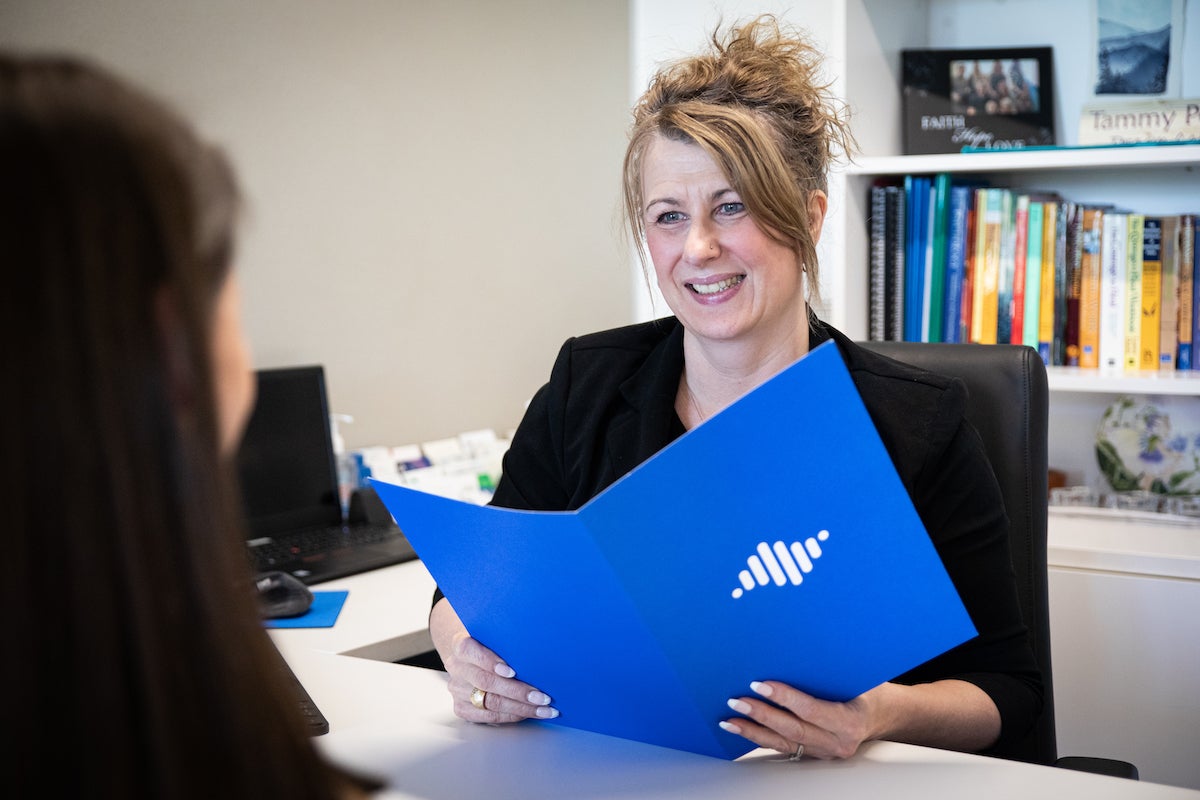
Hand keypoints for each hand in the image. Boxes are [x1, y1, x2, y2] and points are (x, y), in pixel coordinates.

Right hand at [429, 597, 558, 723]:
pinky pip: (488, 716)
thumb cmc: (492, 645)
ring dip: (521, 708)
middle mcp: (457, 668)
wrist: (473, 658)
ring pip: (490, 703)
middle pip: (486, 682)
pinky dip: (512, 716)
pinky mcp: (462, 708)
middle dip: (518, 691)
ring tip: (543, 709)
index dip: (491, 661)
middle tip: (542, 697)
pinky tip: (529, 713)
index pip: (470, 651)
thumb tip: (540, 647)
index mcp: (461, 645)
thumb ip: (507, 641)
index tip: (513, 671)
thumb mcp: (495, 637)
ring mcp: (457, 690)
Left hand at [719, 680, 877, 759]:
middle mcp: (837, 742)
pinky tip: (742, 729)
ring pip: (783, 743)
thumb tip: (795, 647)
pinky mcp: (813, 755)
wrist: (879, 714)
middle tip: (737, 701)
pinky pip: (783, 747)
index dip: (784, 698)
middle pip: (793, 730)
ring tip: (730, 720)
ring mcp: (824, 752)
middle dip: (762, 715)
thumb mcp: (853, 676)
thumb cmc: (865, 689)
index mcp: (850, 721)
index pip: (811, 710)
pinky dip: (760, 738)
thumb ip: (828, 670)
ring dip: (753, 731)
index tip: (760, 685)